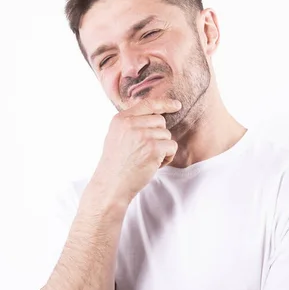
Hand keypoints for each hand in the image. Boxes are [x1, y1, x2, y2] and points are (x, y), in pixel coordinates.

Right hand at [82, 98, 181, 213]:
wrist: (111, 185)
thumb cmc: (115, 165)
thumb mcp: (117, 136)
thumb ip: (132, 124)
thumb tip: (155, 115)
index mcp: (121, 119)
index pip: (147, 104)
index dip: (165, 103)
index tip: (176, 105)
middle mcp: (131, 124)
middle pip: (160, 121)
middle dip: (159, 136)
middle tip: (146, 151)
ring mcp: (142, 136)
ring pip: (167, 135)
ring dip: (162, 149)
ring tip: (147, 159)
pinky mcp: (153, 149)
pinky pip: (172, 147)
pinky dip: (167, 158)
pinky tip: (154, 165)